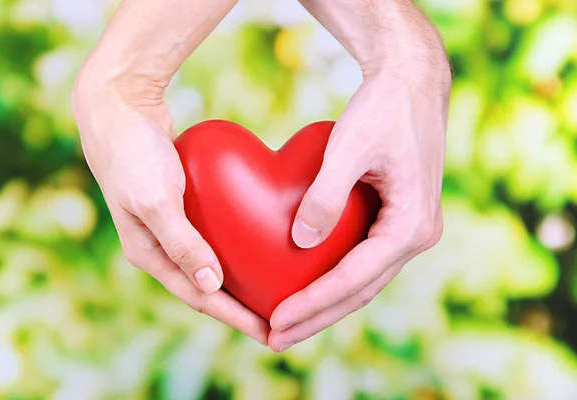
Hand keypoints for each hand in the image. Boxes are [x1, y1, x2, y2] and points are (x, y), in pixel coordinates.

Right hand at [72, 0, 268, 344]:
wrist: (118, 106)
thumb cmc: (133, 153)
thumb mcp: (155, 200)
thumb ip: (181, 243)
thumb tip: (211, 286)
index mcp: (149, 253)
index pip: (200, 298)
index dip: (235, 318)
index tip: (270, 335)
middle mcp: (160, 246)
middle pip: (208, 287)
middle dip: (242, 307)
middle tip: (281, 321)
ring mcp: (171, 226)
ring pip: (213, 263)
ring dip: (242, 279)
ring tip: (275, 291)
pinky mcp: (182, 206)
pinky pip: (214, 235)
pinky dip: (237, 246)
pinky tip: (261, 244)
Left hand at [268, 0, 450, 351]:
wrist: (412, 82)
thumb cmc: (383, 108)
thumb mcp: (350, 147)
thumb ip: (325, 196)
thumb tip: (301, 243)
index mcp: (411, 226)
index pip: (355, 278)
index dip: (312, 303)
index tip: (274, 321)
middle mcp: (416, 236)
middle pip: (360, 291)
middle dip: (316, 318)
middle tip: (273, 338)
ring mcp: (409, 230)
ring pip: (362, 282)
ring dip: (325, 305)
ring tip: (286, 325)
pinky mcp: (396, 219)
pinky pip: (362, 261)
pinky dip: (335, 279)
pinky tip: (307, 286)